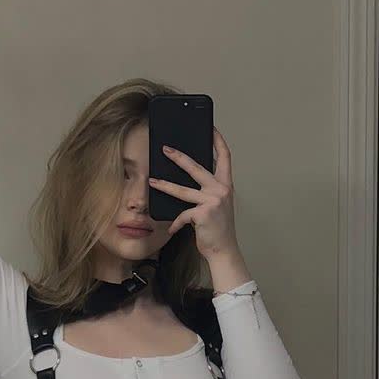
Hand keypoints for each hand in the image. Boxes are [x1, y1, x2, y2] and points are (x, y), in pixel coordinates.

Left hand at [149, 127, 239, 258]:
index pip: (224, 156)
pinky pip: (183, 214)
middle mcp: (221, 190)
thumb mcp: (216, 204)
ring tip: (152, 181)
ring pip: (183, 190)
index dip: (218, 140)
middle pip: (197, 167)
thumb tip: (188, 179)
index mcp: (225, 185)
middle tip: (165, 149)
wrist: (224, 250)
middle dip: (179, 157)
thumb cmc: (218, 228)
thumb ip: (207, 191)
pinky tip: (171, 228)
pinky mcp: (203, 214)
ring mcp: (213, 201)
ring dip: (165, 186)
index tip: (211, 128)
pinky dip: (176, 222)